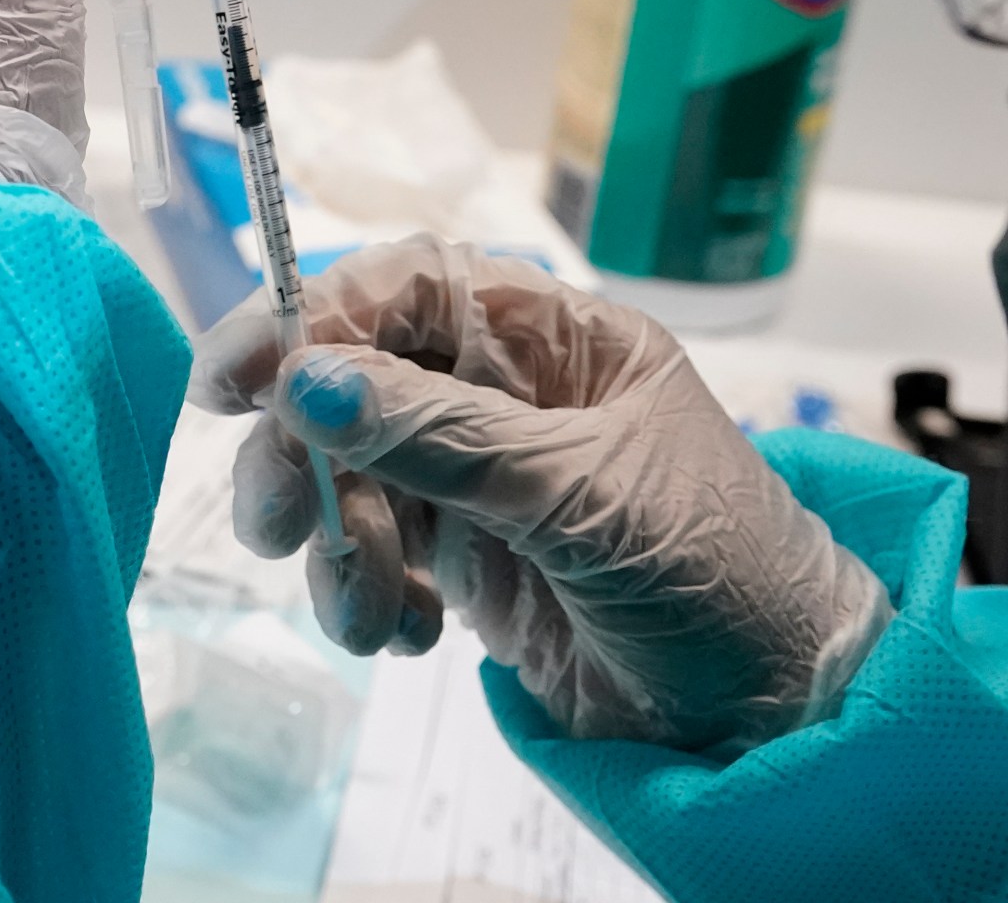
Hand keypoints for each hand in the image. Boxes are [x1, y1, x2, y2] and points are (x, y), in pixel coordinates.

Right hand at [188, 235, 894, 754]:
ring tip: (376, 619)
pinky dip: (370, 597)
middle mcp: (512, 395)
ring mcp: (486, 481)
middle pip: (356, 383)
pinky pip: (377, 555)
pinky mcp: (472, 563)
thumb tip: (309, 379)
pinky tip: (414, 638)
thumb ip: (442, 437)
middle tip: (281, 528)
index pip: (409, 289)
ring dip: (339, 547)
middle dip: (305, 453)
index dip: (312, 318)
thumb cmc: (716, 574)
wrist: (772, 717)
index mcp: (557, 339)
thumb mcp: (580, 496)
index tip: (235, 380)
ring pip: (352, 477)